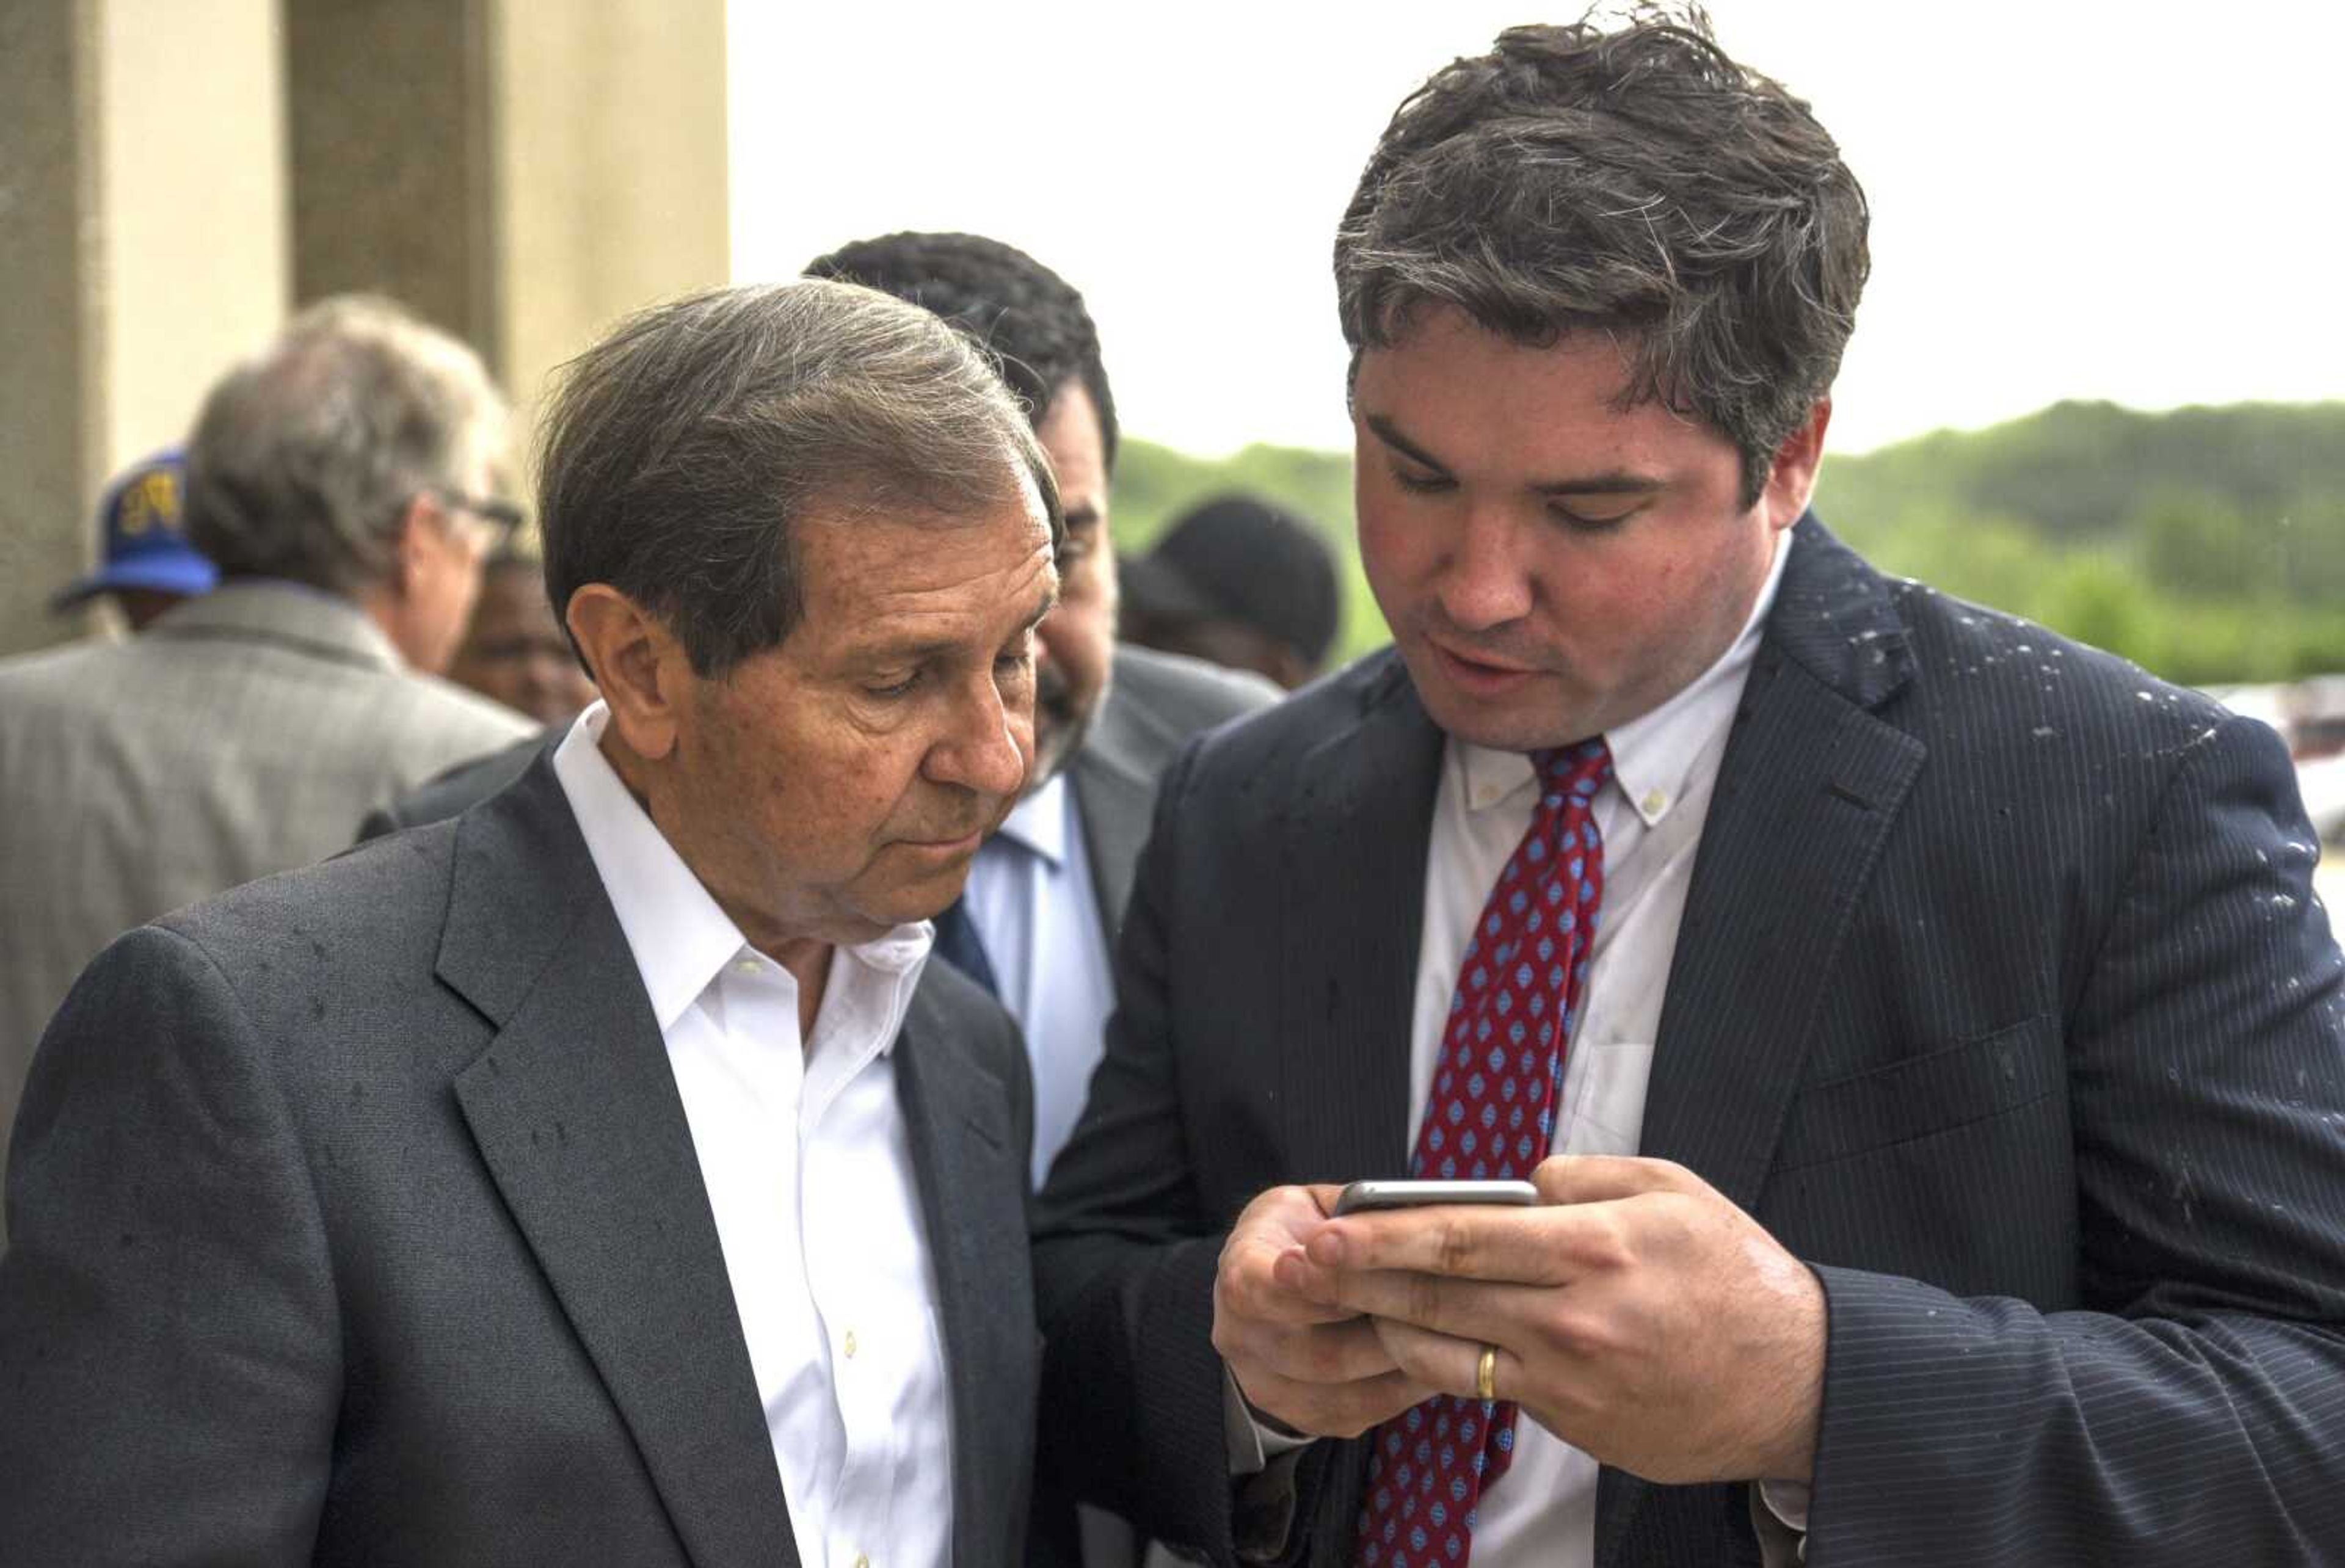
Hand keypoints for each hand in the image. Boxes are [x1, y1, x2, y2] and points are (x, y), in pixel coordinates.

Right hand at [1211, 1184, 1435, 1438]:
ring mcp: (1266, 1385)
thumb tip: (1409, 1224)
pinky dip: (1403, 1392)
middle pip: (1318, 1351)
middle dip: (1385, 1331)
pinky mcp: (1301, 1416)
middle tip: (1445, 1313)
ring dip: (1401, 1366)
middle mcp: (1240, 1336)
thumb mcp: (1316, 1205)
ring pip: (1344, 1391)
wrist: (1273, 1282)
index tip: (1384, 1270)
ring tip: (1450, 1341)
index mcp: (1241, 1273)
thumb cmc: (1306, 1234)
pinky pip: (1359, 1413)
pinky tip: (1436, 1363)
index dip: (1328, 1285)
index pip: (1268, 1289)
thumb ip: (1351, 1215)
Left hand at [1284, 1156, 1825, 1483]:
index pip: (1463, 1237)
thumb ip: (1585, 1176)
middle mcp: (1573, 1318)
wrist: (1797, 1382)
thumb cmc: (1736, 1276)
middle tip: (1306, 1268)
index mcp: (1594, 1248)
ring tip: (1345, 1303)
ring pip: (1449, 1354)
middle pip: (1440, 1299)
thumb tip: (1521, 1181)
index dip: (1387, 1235)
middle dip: (1363, 1282)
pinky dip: (1448, 1364)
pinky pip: (1491, 1389)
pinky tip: (1420, 1342)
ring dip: (1389, 1328)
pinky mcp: (1574, 1424)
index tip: (1333, 1229)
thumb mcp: (1673, 1191)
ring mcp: (1570, 1381)